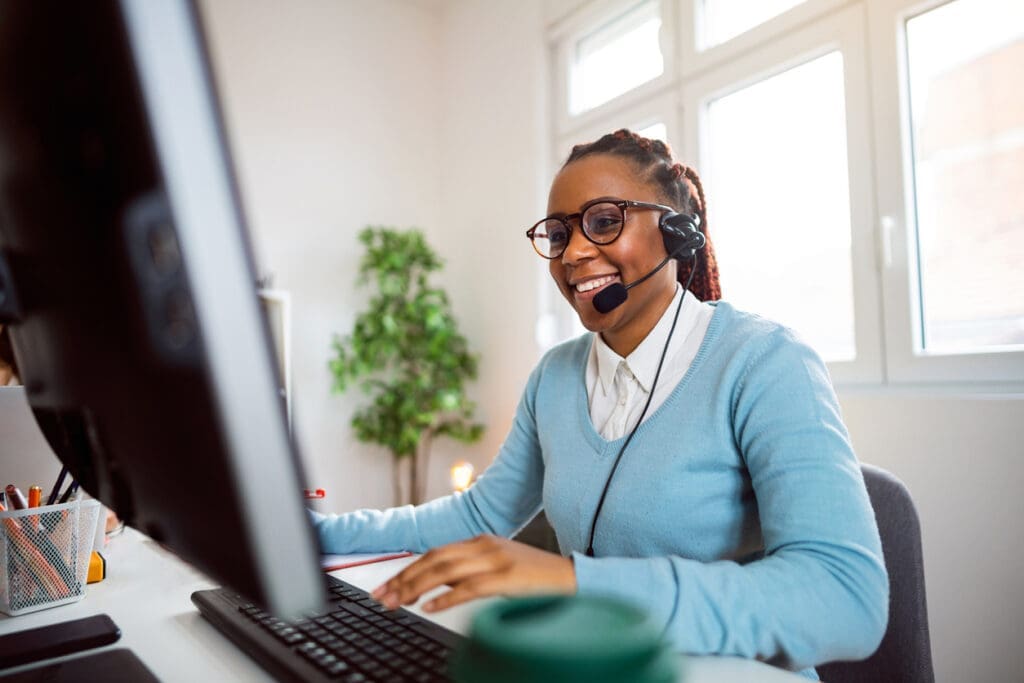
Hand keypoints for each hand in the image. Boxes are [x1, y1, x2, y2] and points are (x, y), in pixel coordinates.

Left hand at [371, 535, 575, 612]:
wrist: (574, 579)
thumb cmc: (535, 579)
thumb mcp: (498, 568)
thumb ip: (469, 572)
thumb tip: (435, 586)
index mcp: (481, 541)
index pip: (434, 553)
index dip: (407, 570)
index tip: (385, 587)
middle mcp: (485, 546)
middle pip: (434, 559)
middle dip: (403, 578)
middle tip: (381, 597)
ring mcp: (497, 559)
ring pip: (446, 571)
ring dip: (416, 588)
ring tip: (397, 603)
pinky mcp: (508, 577)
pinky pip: (470, 587)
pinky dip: (446, 598)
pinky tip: (429, 608)